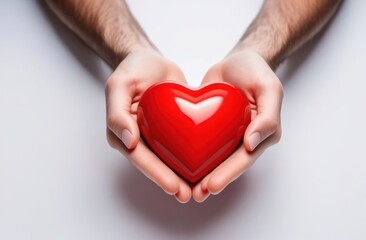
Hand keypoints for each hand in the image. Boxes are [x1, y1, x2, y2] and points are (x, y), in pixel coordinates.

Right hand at [105, 49, 191, 202]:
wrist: (153, 61)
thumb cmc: (134, 69)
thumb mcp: (120, 84)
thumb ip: (117, 112)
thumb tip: (126, 141)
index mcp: (122, 130)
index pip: (139, 157)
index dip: (155, 173)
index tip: (173, 186)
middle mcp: (137, 137)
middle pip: (154, 163)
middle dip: (170, 181)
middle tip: (188, 194)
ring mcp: (154, 135)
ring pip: (168, 159)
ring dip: (181, 175)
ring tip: (198, 190)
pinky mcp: (170, 130)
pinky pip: (179, 145)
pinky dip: (190, 157)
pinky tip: (205, 167)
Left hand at [193, 50, 283, 201]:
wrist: (236, 60)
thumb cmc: (255, 71)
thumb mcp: (268, 87)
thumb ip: (267, 116)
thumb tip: (252, 144)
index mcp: (261, 133)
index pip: (244, 158)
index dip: (228, 174)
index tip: (211, 186)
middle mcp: (245, 138)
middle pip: (228, 164)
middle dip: (213, 180)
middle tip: (195, 194)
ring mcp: (228, 134)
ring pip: (214, 158)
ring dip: (201, 174)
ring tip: (185, 188)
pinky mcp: (211, 127)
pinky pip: (202, 142)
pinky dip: (192, 154)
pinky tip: (178, 164)